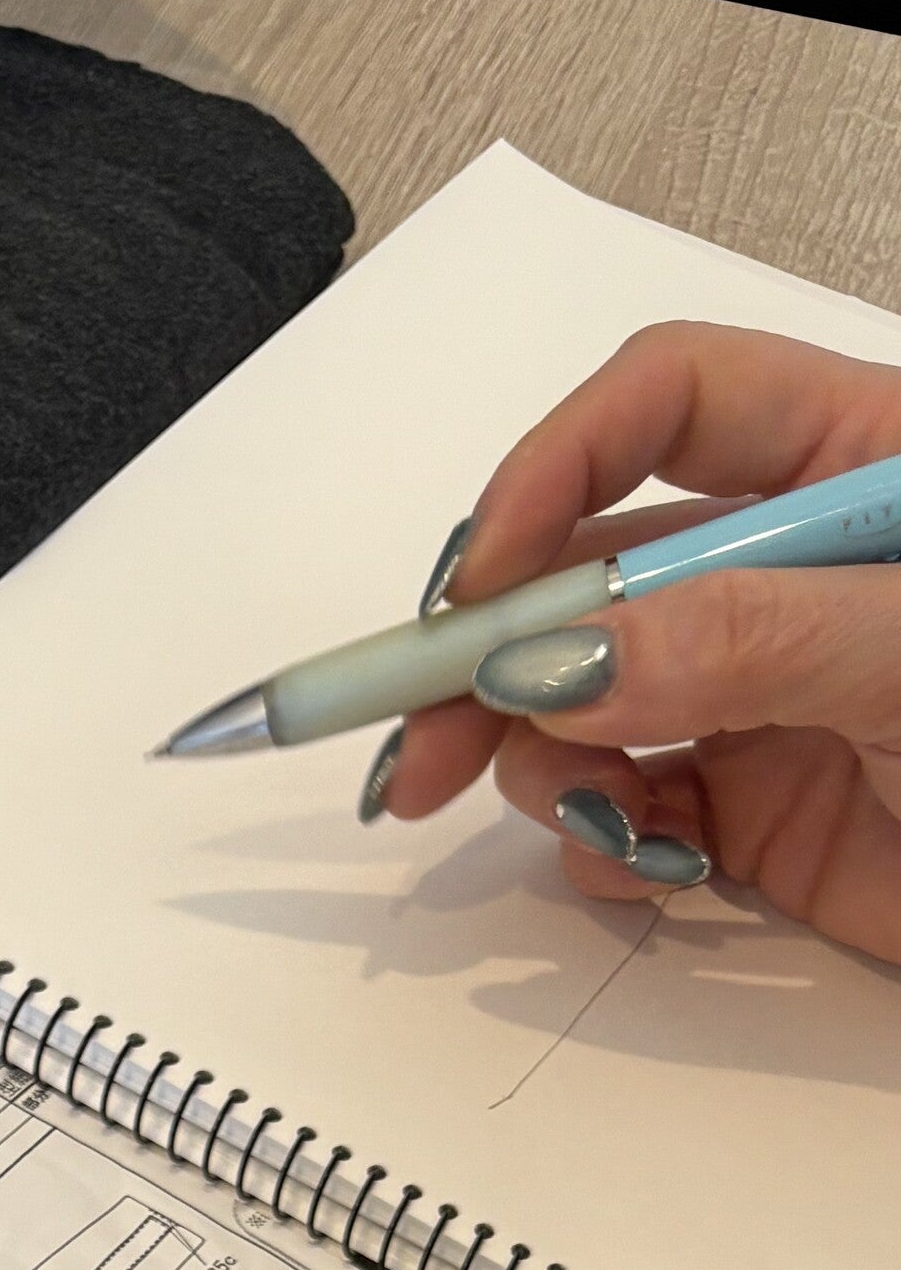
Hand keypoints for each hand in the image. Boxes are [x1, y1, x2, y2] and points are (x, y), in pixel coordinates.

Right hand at [370, 323, 900, 962]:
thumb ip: (751, 640)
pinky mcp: (766, 815)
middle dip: (487, 645)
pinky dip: (602, 842)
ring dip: (541, 755)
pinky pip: (626, 808)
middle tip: (414, 737)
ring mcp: (777, 693)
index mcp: (870, 464)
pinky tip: (643, 867)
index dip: (554, 466)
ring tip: (583, 817)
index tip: (480, 581)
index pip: (668, 402)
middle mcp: (802, 570)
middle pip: (587, 561)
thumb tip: (552, 661)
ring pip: (582, 693)